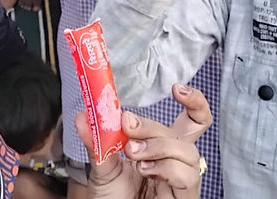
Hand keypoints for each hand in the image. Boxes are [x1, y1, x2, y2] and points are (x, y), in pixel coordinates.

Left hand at [81, 83, 210, 198]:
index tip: (175, 89)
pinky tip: (147, 170)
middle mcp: (174, 161)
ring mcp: (181, 180)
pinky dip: (167, 167)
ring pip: (188, 151)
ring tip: (133, 154)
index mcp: (160, 149)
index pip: (190, 121)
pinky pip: (188, 176)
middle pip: (189, 131)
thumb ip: (97, 142)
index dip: (193, 101)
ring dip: (159, 146)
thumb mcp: (102, 169)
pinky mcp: (184, 198)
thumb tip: (82, 116)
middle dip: (153, 125)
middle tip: (127, 126)